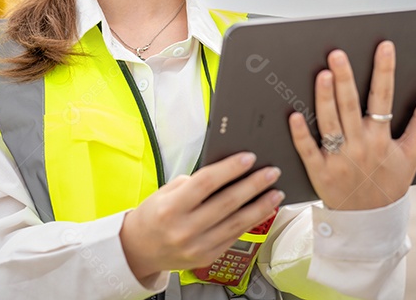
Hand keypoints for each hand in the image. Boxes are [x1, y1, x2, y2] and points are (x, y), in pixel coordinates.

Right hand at [120, 152, 282, 284]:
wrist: (139, 250)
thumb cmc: (154, 215)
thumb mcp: (164, 192)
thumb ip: (192, 184)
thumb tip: (226, 171)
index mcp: (171, 208)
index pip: (206, 183)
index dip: (229, 169)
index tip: (249, 157)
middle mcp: (184, 229)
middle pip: (227, 202)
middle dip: (253, 185)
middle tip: (271, 172)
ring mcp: (197, 246)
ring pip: (237, 222)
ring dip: (260, 206)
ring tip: (276, 192)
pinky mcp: (208, 257)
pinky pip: (235, 235)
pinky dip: (252, 221)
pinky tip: (263, 210)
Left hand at [288, 41, 415, 210]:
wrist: (370, 220)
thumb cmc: (390, 182)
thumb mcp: (413, 154)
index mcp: (382, 139)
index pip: (384, 98)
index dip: (384, 71)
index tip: (384, 47)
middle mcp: (360, 146)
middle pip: (351, 106)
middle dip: (345, 78)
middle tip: (338, 54)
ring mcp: (338, 159)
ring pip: (329, 123)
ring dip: (324, 99)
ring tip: (322, 74)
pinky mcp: (319, 172)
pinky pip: (308, 150)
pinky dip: (301, 134)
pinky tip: (294, 115)